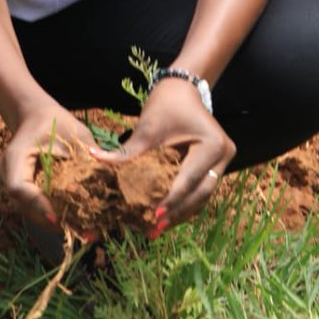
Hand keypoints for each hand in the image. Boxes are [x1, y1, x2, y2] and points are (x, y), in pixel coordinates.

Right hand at [0, 98, 96, 227]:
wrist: (37, 117)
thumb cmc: (55, 121)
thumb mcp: (74, 133)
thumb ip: (87, 154)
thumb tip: (107, 175)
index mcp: (15, 156)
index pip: (19, 187)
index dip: (38, 204)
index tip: (58, 218)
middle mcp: (6, 173)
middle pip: (26, 206)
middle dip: (54, 220)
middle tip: (85, 232)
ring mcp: (10, 184)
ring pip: (31, 211)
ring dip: (57, 222)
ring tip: (87, 232)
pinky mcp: (20, 192)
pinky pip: (35, 208)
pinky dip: (55, 215)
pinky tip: (78, 222)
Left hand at [91, 78, 234, 231]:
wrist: (181, 90)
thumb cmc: (165, 105)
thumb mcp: (148, 129)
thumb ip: (127, 151)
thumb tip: (95, 158)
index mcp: (212, 145)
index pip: (188, 179)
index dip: (170, 199)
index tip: (153, 216)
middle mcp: (224, 156)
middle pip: (199, 193)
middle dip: (176, 212)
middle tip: (154, 229)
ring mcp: (223, 162)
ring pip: (202, 196)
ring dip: (180, 212)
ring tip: (157, 228)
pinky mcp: (216, 166)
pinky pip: (200, 190)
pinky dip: (183, 202)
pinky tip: (166, 215)